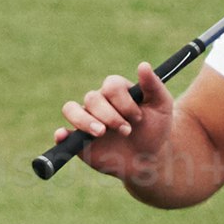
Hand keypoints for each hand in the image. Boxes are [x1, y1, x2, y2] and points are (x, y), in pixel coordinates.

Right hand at [59, 62, 177, 185]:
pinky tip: (63, 136)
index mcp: (116, 91)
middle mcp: (98, 103)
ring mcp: (86, 120)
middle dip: (110, 116)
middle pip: (92, 98)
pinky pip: (63, 134)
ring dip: (85, 121)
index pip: (111, 85)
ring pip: (71, 109)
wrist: (149, 158)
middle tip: (127, 131)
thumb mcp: (161, 106)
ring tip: (102, 133)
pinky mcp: (79, 141)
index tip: (138, 118)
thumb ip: (153, 85)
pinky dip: (61, 134)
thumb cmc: (155, 129)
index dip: (124, 102)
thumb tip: (144, 65)